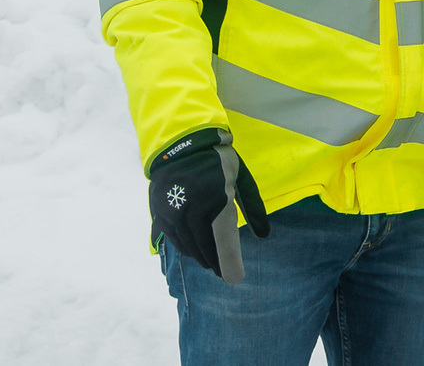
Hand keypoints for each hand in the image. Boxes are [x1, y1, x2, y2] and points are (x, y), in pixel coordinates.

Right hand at [150, 127, 269, 283]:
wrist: (180, 143)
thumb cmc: (216, 161)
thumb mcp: (239, 178)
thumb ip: (253, 207)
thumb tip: (264, 235)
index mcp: (216, 200)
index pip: (223, 242)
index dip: (230, 264)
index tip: (235, 281)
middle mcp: (192, 211)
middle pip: (204, 250)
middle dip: (215, 262)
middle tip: (223, 270)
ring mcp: (173, 213)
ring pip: (188, 247)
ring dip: (200, 256)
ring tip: (210, 259)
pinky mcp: (159, 214)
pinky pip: (174, 239)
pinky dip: (186, 246)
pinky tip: (194, 246)